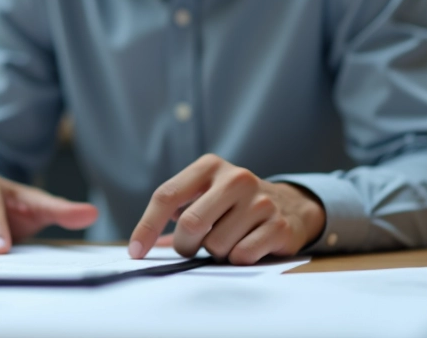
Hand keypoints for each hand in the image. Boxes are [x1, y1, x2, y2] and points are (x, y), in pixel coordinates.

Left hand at [129, 154, 324, 264]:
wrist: (290, 206)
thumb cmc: (234, 204)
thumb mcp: (205, 194)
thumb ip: (175, 210)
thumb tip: (140, 244)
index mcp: (210, 166)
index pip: (167, 195)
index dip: (146, 226)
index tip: (135, 252)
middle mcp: (236, 178)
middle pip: (191, 224)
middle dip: (185, 245)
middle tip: (192, 248)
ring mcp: (260, 201)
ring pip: (216, 245)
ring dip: (215, 253)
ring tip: (228, 240)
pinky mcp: (278, 225)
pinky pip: (241, 255)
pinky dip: (236, 259)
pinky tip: (247, 245)